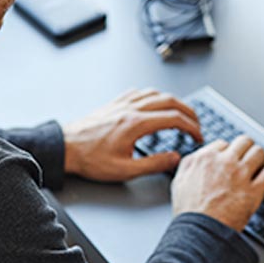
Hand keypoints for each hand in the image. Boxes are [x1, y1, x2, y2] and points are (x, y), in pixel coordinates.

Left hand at [61, 88, 202, 181]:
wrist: (66, 148)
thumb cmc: (90, 159)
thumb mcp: (125, 170)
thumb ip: (154, 164)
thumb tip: (175, 158)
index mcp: (136, 124)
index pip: (174, 118)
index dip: (191, 127)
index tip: (197, 136)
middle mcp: (131, 109)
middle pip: (170, 101)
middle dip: (188, 111)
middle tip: (196, 123)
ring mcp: (122, 104)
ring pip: (156, 93)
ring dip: (173, 101)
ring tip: (181, 112)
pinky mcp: (114, 104)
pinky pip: (139, 92)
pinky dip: (153, 96)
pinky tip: (154, 103)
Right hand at [171, 135, 263, 229]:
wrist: (199, 232)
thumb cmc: (189, 213)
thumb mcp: (179, 182)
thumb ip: (189, 166)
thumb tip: (197, 159)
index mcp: (205, 158)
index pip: (223, 144)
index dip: (228, 152)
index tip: (231, 160)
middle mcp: (224, 162)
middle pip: (244, 142)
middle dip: (247, 150)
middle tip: (248, 159)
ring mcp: (240, 175)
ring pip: (259, 153)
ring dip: (260, 160)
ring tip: (259, 167)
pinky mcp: (254, 191)